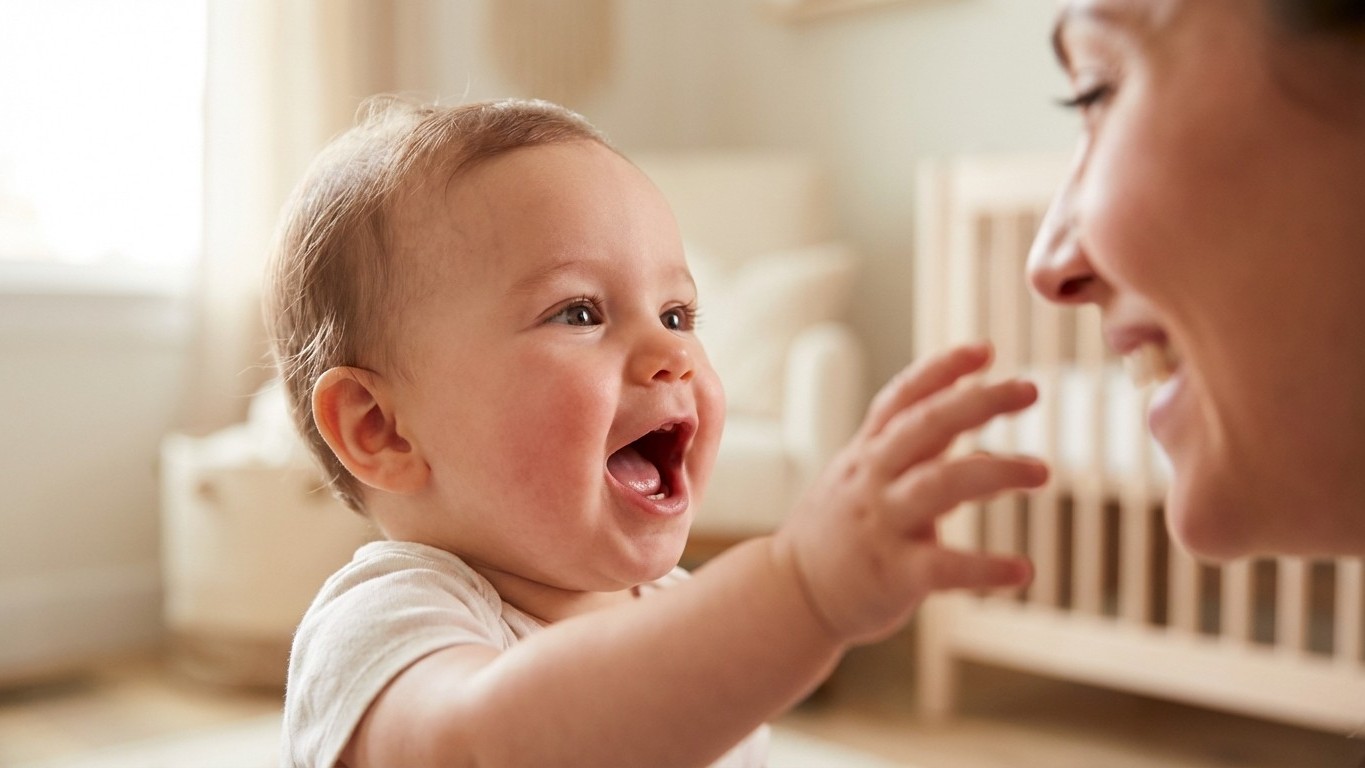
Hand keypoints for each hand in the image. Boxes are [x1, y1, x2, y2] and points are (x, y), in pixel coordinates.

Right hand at [773, 342, 1046, 644]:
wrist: (791, 594)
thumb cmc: (839, 534)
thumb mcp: (867, 484)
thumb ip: (922, 464)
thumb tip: (985, 454)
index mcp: (867, 454)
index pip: (902, 398)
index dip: (941, 369)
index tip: (985, 349)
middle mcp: (872, 480)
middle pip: (926, 426)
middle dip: (979, 402)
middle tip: (1030, 389)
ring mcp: (882, 524)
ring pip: (941, 484)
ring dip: (996, 472)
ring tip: (1040, 472)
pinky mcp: (894, 574)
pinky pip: (945, 566)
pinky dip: (986, 567)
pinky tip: (1022, 571)